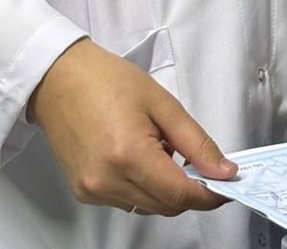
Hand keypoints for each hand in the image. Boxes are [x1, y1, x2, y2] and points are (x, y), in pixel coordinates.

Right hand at [28, 38, 236, 215]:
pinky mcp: (83, 193)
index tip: (226, 186)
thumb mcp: (162, 103)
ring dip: (163, 188)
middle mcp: (107, 181)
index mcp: (129, 155)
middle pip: (164, 206)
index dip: (208, 194)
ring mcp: (92, 191)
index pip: (179, 195)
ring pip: (146, 207)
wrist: (60, 79)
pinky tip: (138, 156)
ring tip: (158, 148)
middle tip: (195, 159)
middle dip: (188, 189)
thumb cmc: (108, 81)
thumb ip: (196, 142)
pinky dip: (142, 187)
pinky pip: (126, 201)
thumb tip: (224, 171)